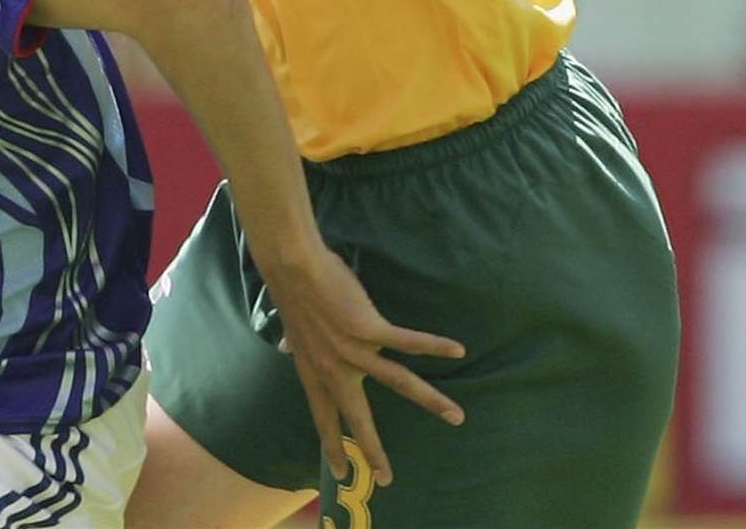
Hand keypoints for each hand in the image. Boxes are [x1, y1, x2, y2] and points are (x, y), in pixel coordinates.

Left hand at [262, 242, 466, 487]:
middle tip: (387, 479)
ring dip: (431, 400)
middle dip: (373, 449)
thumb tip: (288, 348)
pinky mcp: (369, 329)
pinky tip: (457, 349)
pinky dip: (434, 345)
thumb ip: (297, 346)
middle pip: (358, 417)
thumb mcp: (293, 329)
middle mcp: (333, 369)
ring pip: (399, 383)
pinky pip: (408, 342)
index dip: (332, 444)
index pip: (323, 417)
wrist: (294, 267)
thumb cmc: (294, 291)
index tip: (340, 470)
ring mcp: (353, 351)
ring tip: (456, 416)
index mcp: (312, 371)